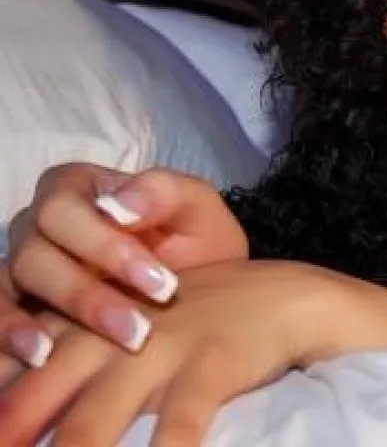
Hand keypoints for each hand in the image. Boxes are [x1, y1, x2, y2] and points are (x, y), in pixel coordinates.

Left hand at [0, 261, 332, 446]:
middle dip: (14, 423)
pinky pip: (180, 421)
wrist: (286, 297)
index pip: (20, 367)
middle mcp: (115, 334)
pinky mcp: (211, 363)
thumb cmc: (203, 322)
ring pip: (98, 413)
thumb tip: (15, 411)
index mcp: (88, 324)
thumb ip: (74, 361)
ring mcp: (163, 347)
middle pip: (43, 390)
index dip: (2, 399)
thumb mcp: (132, 330)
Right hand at [1, 163, 247, 365]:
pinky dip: (7, 336)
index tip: (161, 283)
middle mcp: (39, 224)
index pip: (63, 208)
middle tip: (138, 333)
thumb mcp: (196, 209)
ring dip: (36, 325)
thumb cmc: (195, 240)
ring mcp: (21, 266)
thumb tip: (116, 208)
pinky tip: (36, 360)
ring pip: (10, 288)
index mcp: (77, 188)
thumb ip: (162, 191)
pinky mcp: (16, 307)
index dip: (105, 246)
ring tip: (59, 355)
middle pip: (33, 253)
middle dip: (85, 295)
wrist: (205, 287)